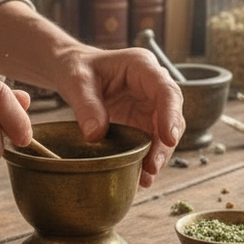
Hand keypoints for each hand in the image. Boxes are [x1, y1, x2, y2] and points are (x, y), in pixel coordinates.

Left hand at [50, 46, 183, 187]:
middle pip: (171, 115)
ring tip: (146, 177)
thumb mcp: (76, 81)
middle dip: (165, 143)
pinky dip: (146, 159)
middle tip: (153, 166)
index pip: (166, 90)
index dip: (171, 114)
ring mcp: (148, 105)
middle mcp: (151, 86)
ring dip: (158, 155)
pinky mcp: (141, 122)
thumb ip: (86, 105)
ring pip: (163, 132)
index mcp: (141, 67)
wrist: (72, 72)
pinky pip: (150, 142)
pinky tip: (140, 177)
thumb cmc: (77, 67)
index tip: (169, 138)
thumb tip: (95, 136)